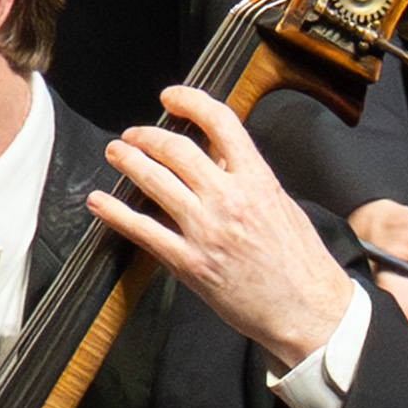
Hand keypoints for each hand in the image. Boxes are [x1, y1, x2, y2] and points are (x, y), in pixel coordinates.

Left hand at [92, 82, 365, 375]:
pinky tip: (100, 202)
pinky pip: (142, 231)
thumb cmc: (300, 262)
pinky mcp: (189, 263)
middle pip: (177, 149)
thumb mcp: (281, 203)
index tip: (172, 97)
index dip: (190, 101)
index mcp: (258, 180)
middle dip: (147, 135)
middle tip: (133, 134)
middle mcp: (229, 200)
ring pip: (155, 181)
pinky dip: (115, 212)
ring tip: (115, 153)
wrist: (306, 309)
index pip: (220, 122)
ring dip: (128, 161)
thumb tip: (217, 151)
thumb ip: (247, 176)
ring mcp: (206, 231)